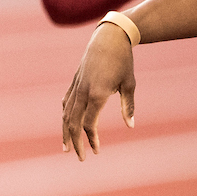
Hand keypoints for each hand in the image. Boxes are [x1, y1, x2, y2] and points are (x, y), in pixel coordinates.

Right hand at [62, 21, 135, 159]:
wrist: (109, 37)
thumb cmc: (123, 61)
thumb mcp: (129, 84)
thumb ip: (129, 106)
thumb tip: (131, 125)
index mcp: (97, 94)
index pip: (88, 124)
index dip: (91, 139)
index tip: (97, 150)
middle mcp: (83, 92)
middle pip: (73, 122)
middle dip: (76, 142)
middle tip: (81, 157)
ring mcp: (77, 86)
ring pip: (66, 113)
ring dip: (65, 131)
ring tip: (66, 147)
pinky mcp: (75, 81)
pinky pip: (66, 101)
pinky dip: (65, 114)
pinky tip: (66, 122)